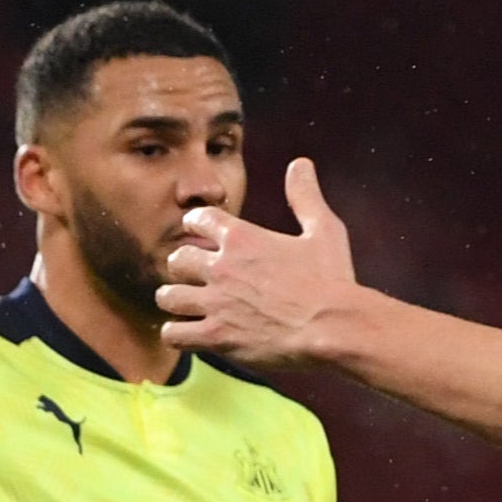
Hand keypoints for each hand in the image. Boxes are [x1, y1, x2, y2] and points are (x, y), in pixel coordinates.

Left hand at [156, 159, 363, 367]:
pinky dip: (177, 334)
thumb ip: (305, 196)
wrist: (334, 328)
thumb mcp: (324, 230)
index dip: (198, 226)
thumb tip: (300, 164)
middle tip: (195, 278)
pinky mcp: (217, 338)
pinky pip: (174, 334)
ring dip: (175, 301)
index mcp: (242, 238)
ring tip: (186, 307)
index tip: (203, 235)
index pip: (198, 219)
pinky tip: (190, 334)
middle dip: (183, 268)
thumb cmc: (331, 280)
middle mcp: (222, 267)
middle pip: (177, 260)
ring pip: (168, 297)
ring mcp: (216, 303)